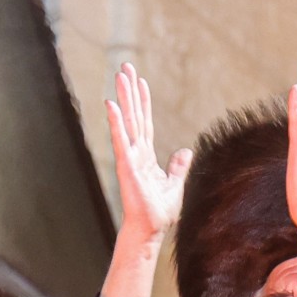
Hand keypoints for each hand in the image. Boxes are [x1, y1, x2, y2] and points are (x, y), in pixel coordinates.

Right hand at [96, 65, 191, 296]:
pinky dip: (116, 122)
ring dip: (123, 98)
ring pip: (127, 121)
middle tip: (125, 67)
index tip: (140, 81)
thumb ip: (178, 167)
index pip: (145, 122)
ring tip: (120, 76)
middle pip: (134, 115)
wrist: (150, 229)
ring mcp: (130, 157)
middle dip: (130, 91)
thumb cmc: (159, 211)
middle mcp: (136, 152)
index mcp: (146, 156)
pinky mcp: (126, 164)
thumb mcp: (175, 184)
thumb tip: (185, 151)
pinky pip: (121, 138)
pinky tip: (111, 104)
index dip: (143, 101)